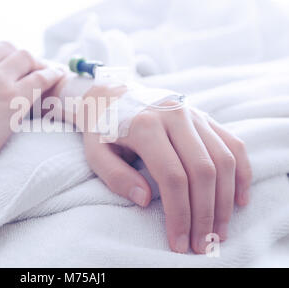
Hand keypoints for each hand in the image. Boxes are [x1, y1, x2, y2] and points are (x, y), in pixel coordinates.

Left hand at [82, 85, 252, 253]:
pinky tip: (238, 199)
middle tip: (202, 243)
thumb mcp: (95, 152)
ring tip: (219, 230)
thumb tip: (146, 200)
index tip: (179, 241)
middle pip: (203, 170)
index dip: (180, 213)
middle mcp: (174, 116)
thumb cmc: (102, 127)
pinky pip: (233, 144)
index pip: (172, 176)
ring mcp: (194, 114)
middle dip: (205, 213)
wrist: (113, 94)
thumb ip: (116, 177)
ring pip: (223, 159)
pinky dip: (241, 173)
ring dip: (225, 199)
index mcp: (145, 125)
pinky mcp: (205, 117)